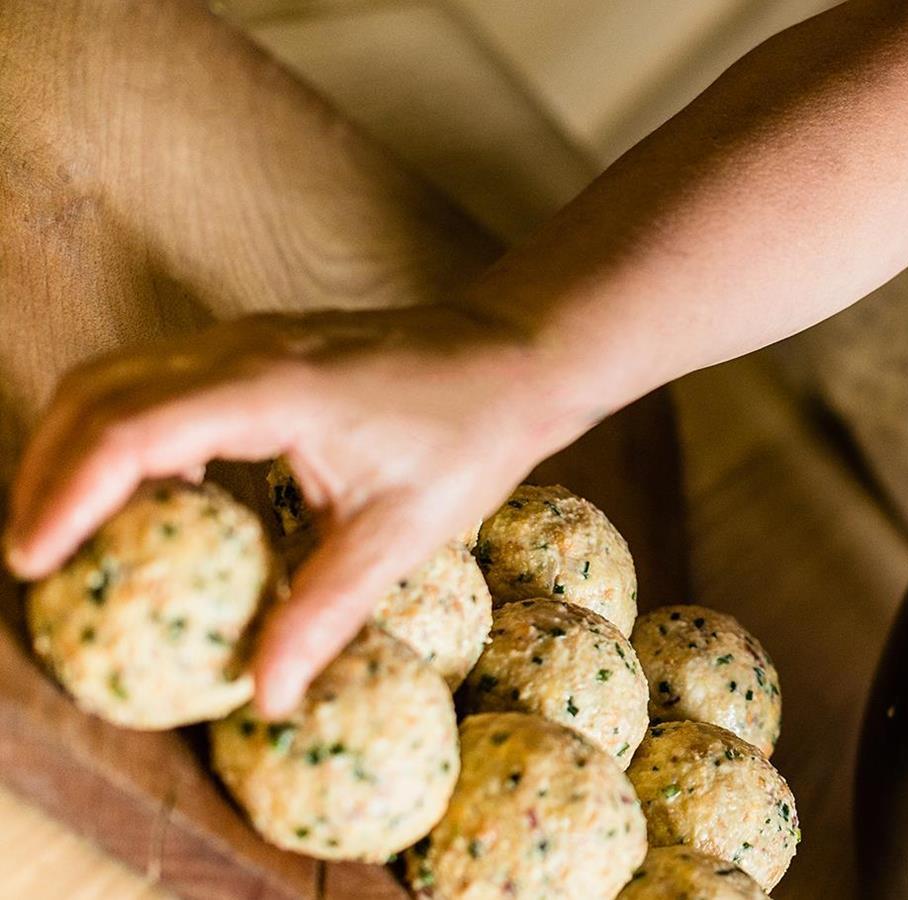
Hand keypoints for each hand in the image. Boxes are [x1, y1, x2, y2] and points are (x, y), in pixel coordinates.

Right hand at [4, 305, 598, 715]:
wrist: (515, 355)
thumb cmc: (470, 432)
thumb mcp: (402, 534)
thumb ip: (324, 611)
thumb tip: (266, 695)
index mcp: (271, 389)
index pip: (130, 431)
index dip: (66, 495)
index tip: (33, 563)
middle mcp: (240, 350)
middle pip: (95, 393)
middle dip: (44, 472)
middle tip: (31, 561)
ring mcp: (242, 341)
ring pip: (115, 378)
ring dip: (74, 449)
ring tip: (64, 535)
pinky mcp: (252, 351)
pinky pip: (157, 382)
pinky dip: (124, 436)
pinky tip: (144, 502)